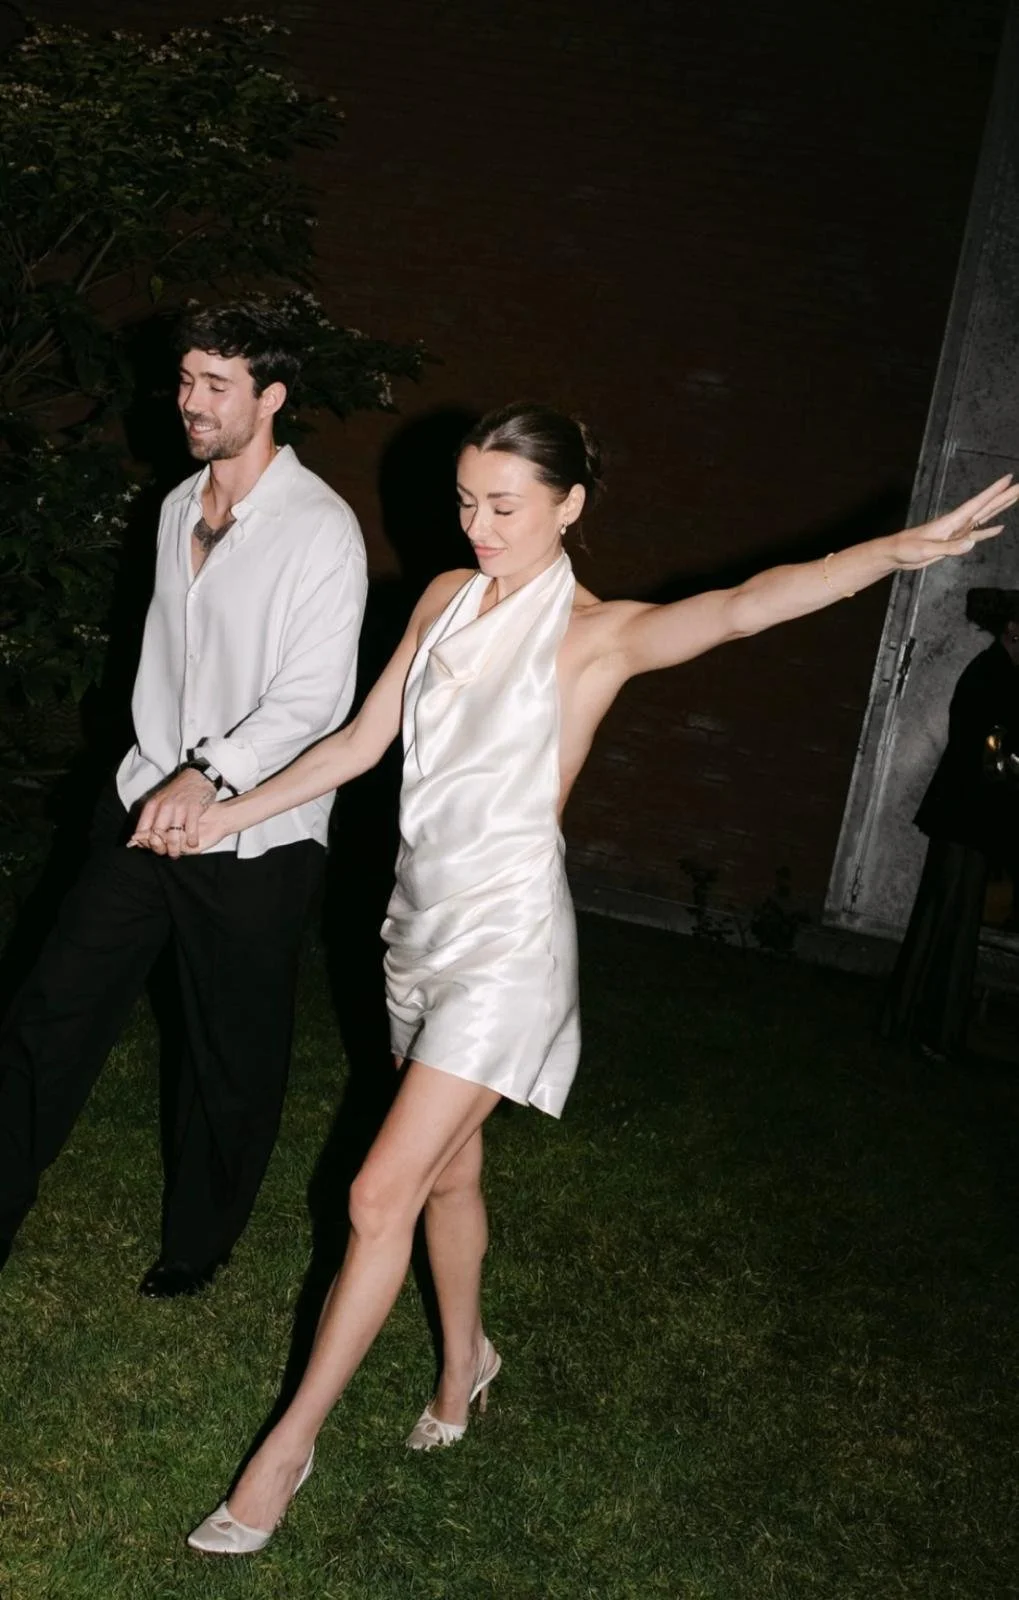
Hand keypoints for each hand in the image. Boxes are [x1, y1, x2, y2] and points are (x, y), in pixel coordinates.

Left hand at [128, 769, 215, 858]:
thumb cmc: (179, 791)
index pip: (142, 829)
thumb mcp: (161, 800)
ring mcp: (179, 807)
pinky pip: (190, 831)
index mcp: (153, 804)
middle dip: (161, 849)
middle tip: (167, 853)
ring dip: (175, 849)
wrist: (198, 776)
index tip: (153, 847)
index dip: (146, 842)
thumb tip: (138, 838)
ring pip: (172, 836)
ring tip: (179, 853)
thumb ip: (151, 817)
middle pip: (156, 835)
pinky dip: (192, 840)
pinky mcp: (194, 808)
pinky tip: (193, 843)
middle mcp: (164, 806)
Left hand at [889, 475, 1018, 568]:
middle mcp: (958, 523)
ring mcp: (957, 531)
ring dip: (999, 508)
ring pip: (984, 517)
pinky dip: (988, 531)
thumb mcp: (927, 550)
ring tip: (1014, 498)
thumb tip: (972, 541)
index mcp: (952, 521)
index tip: (1009, 479)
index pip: (977, 503)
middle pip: (986, 506)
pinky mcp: (954, 542)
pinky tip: (999, 528)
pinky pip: (976, 534)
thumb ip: (949, 547)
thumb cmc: (907, 549)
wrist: (896, 554)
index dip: (993, 492)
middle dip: (1004, 496)